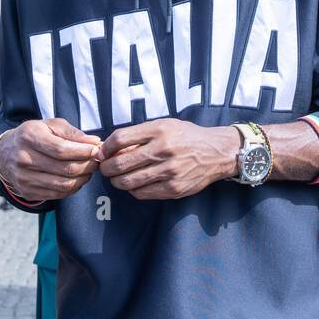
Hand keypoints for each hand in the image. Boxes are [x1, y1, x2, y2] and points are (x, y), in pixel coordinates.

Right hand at [0, 118, 100, 202]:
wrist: (6, 153)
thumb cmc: (34, 136)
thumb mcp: (49, 126)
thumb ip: (72, 133)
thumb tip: (94, 142)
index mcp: (29, 137)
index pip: (61, 149)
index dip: (82, 152)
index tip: (96, 150)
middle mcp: (23, 159)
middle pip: (64, 169)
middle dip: (86, 166)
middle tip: (96, 162)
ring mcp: (24, 178)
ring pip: (63, 184)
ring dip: (83, 179)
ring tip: (89, 170)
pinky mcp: (27, 192)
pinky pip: (58, 194)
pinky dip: (73, 188)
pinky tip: (77, 179)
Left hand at [98, 119, 240, 199]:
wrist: (216, 153)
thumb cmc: (186, 137)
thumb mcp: (164, 126)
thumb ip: (139, 135)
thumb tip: (110, 148)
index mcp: (159, 130)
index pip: (119, 139)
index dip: (105, 148)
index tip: (102, 153)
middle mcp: (163, 150)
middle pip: (120, 164)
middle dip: (106, 168)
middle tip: (105, 168)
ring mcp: (169, 171)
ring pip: (128, 182)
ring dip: (117, 181)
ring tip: (117, 178)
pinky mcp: (174, 188)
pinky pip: (142, 193)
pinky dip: (133, 190)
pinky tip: (134, 184)